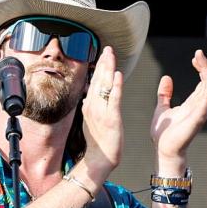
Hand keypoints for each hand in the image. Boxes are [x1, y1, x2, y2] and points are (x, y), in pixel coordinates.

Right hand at [80, 46, 123, 178]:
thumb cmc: (98, 142)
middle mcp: (93, 106)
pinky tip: (118, 75)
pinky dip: (116, 86)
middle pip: (98, 80)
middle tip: (108, 49)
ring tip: (111, 55)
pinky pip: (114, 99)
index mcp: (89, 106)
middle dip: (103, 63)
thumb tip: (88, 95)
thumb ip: (90, 106)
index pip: (94, 82)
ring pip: (104, 86)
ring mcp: (101, 112)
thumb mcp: (91, 121)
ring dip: (108, 69)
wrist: (99, 159)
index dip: (99, 67)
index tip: (103, 54)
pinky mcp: (111, 119)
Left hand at [151, 50, 206, 167]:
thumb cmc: (163, 134)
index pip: (202, 82)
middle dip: (206, 66)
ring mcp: (201, 111)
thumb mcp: (161, 108)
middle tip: (200, 53)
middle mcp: (199, 106)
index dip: (201, 68)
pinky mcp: (199, 117)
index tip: (195, 57)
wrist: (163, 149)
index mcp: (192, 103)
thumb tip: (167, 78)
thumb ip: (164, 94)